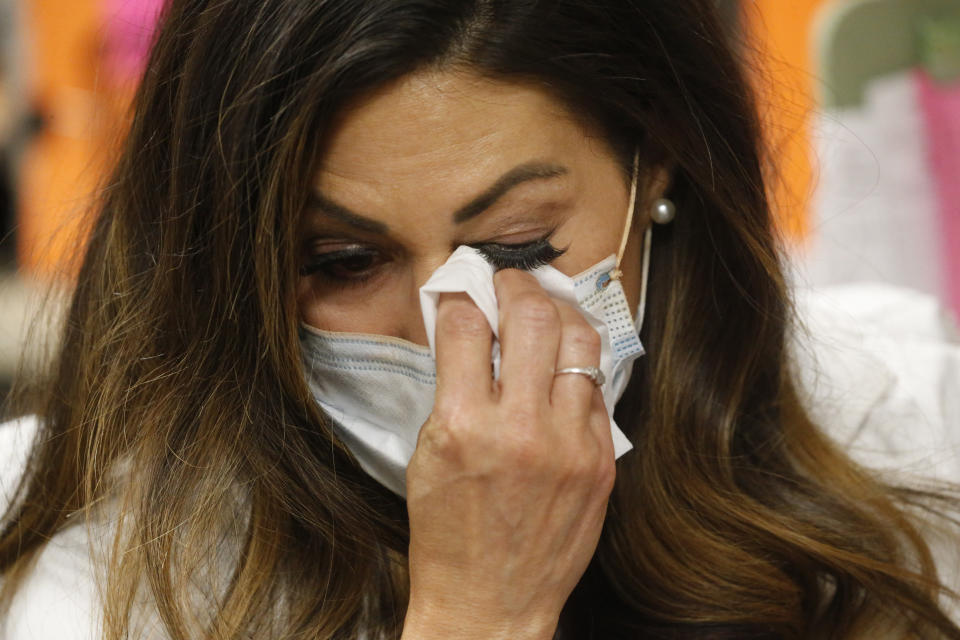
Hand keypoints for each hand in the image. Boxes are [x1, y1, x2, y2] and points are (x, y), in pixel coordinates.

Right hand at [401, 268, 615, 639]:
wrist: (491, 604)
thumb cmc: (448, 537)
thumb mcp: (427, 456)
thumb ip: (451, 389)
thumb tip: (469, 329)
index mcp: (463, 427)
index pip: (466, 326)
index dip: (461, 295)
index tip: (463, 290)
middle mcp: (522, 431)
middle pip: (532, 317)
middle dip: (516, 285)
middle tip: (508, 284)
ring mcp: (570, 446)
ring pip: (580, 341)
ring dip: (559, 314)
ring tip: (545, 313)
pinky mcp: (602, 462)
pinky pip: (597, 390)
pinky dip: (577, 369)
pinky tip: (562, 369)